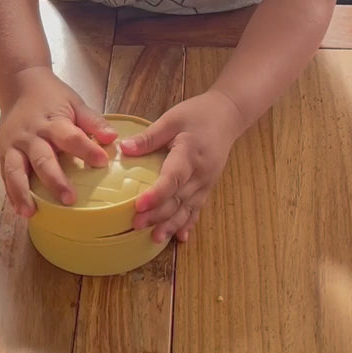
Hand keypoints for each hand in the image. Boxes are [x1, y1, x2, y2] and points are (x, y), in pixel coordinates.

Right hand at [0, 66, 116, 217]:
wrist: (19, 84)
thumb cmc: (51, 96)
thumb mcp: (75, 102)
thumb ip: (93, 121)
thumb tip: (113, 138)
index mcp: (52, 121)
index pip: (71, 137)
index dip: (87, 150)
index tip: (102, 162)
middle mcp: (31, 135)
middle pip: (43, 159)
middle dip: (55, 180)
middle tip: (70, 199)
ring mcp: (14, 145)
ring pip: (16, 170)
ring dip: (23, 192)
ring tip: (31, 212)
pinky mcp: (3, 152)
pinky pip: (6, 175)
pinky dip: (11, 193)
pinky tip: (19, 209)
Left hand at [120, 91, 243, 243]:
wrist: (228, 115)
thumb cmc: (198, 114)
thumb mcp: (172, 119)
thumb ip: (149, 136)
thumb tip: (123, 148)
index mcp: (190, 153)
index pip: (173, 178)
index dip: (156, 194)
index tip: (139, 205)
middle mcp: (200, 172)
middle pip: (178, 198)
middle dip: (158, 214)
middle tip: (136, 225)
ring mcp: (206, 182)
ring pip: (188, 208)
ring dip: (171, 224)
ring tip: (155, 238)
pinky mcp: (208, 185)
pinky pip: (197, 208)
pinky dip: (188, 223)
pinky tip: (180, 237)